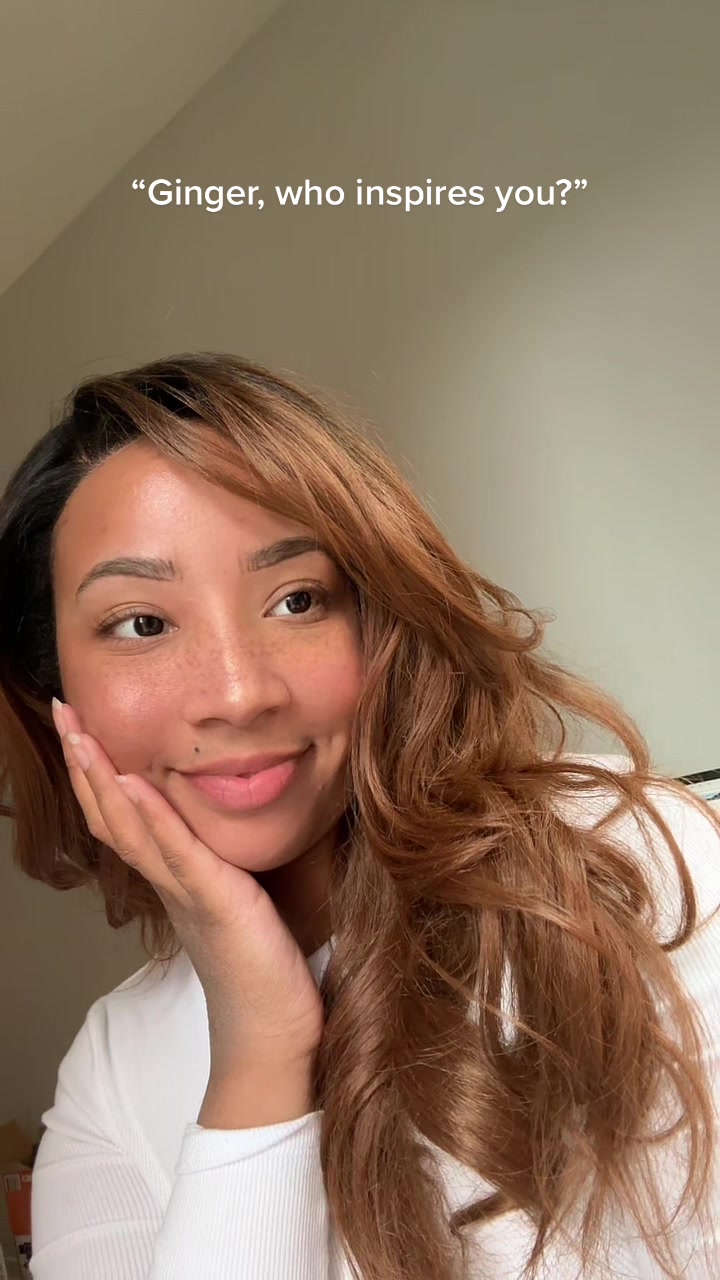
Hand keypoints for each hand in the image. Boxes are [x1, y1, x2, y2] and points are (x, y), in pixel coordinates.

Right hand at [51, 699, 325, 1071]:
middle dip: (84, 761)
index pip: (123, 816)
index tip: (80, 727)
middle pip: (111, 814)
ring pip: (130, 828)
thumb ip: (224, 868)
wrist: (274, 1038)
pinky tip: (132, 781)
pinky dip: (152, 815)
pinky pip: (177, 852)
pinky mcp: (216, 903)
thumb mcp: (240, 903)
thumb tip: (226, 835)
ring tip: (78, 733)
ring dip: (101, 777)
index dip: (97, 772)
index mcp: (174, 880)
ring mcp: (186, 893)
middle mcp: (169, 884)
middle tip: (62, 712)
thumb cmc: (264, 973)